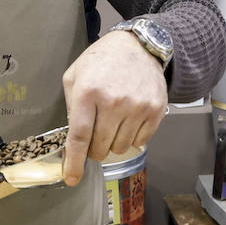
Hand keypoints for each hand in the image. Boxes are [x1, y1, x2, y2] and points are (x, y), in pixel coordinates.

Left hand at [61, 31, 167, 185]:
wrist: (139, 46)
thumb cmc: (102, 60)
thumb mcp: (75, 75)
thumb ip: (70, 106)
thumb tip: (72, 139)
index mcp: (88, 92)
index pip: (79, 137)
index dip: (74, 162)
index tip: (72, 178)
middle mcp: (114, 101)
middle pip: (100, 147)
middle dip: (94, 149)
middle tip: (95, 134)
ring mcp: (137, 107)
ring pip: (120, 148)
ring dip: (114, 143)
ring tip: (114, 122)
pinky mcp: (155, 110)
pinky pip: (140, 141)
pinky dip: (132, 137)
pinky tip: (129, 120)